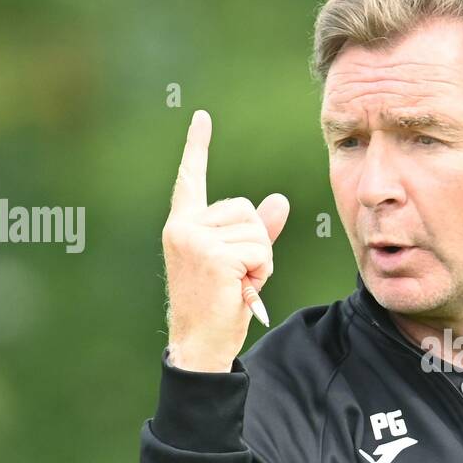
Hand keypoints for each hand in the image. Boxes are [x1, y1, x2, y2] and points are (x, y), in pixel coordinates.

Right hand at [162, 109, 289, 371]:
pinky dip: (261, 271)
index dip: (197, 147)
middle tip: (237, 275)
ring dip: (260, 260)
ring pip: (256, 230)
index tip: (202, 117)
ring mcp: (194, 238)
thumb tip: (280, 200)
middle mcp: (183, 226)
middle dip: (256, 243)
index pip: (190, 179)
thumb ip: (258, 231)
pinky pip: (260, 249)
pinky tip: (240, 288)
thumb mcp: (240, 262)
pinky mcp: (213, 254)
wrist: (201, 345)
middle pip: (246, 209)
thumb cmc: (218, 305)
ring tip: (237, 283)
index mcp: (183, 225)